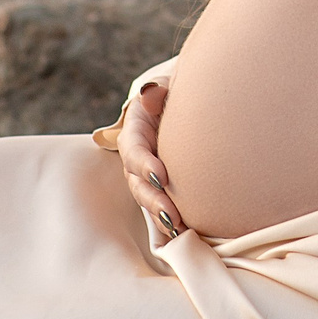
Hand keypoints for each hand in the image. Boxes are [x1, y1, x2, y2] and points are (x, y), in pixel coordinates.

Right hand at [115, 79, 185, 239]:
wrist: (183, 103)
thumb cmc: (174, 94)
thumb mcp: (165, 87)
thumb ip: (157, 92)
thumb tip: (151, 94)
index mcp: (135, 129)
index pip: (134, 149)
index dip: (144, 164)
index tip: (161, 176)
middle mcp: (137, 155)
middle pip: (138, 182)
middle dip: (153, 200)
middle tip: (171, 216)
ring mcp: (147, 172)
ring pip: (147, 197)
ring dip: (160, 215)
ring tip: (176, 228)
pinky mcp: (161, 184)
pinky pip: (161, 203)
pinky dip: (169, 219)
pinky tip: (183, 232)